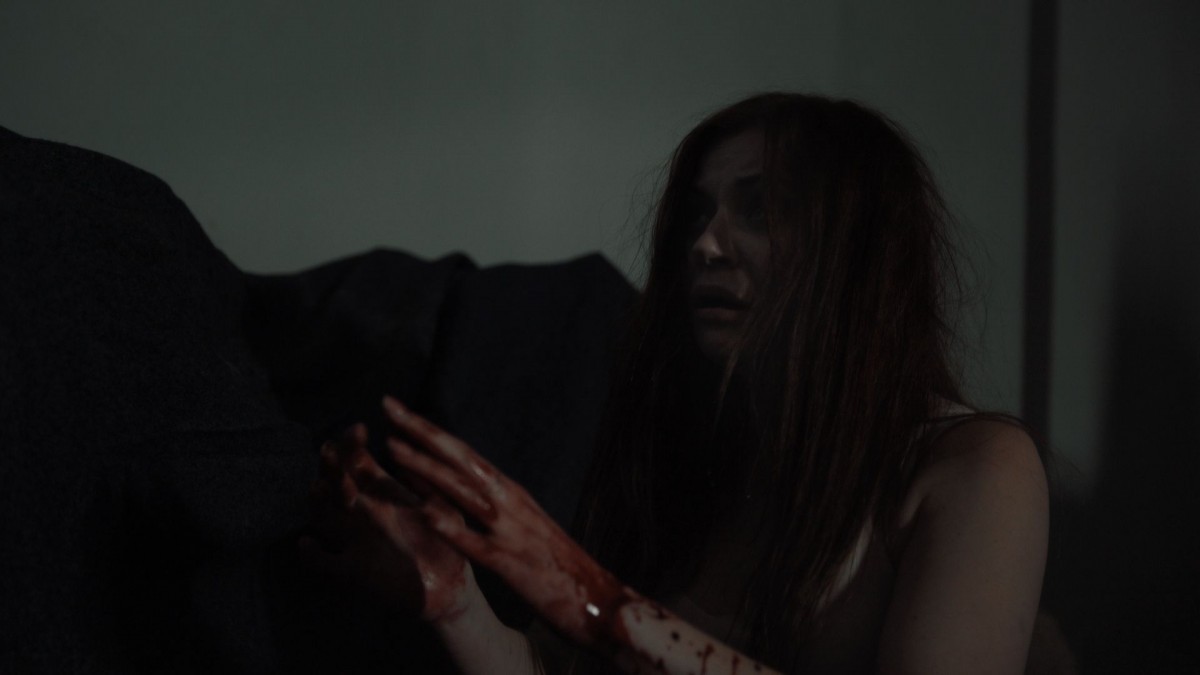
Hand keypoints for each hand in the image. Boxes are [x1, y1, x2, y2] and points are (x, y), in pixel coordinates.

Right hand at [301, 423, 479, 623]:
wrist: (448, 589)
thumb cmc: (448, 543)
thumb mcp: (442, 507)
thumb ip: (428, 483)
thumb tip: (409, 451)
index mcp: (384, 494)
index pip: (356, 461)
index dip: (352, 444)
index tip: (359, 429)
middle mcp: (363, 513)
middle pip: (335, 480)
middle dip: (332, 464)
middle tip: (335, 452)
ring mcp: (354, 540)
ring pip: (322, 515)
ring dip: (317, 501)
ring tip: (321, 488)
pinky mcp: (351, 572)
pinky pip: (322, 562)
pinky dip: (312, 554)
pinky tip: (308, 544)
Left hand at [380, 396, 639, 649]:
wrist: (600, 599)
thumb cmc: (559, 567)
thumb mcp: (525, 526)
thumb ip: (496, 508)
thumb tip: (462, 489)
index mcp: (512, 493)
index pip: (466, 454)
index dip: (431, 432)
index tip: (399, 410)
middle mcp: (511, 502)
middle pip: (461, 459)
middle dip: (422, 432)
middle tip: (388, 405)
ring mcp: (511, 531)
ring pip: (462, 491)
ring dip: (426, 469)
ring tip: (392, 448)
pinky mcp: (512, 565)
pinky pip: (476, 544)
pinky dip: (450, 527)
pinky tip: (424, 514)